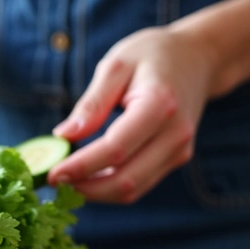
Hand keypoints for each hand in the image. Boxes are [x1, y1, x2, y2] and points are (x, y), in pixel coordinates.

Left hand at [47, 26, 218, 203]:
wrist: (198, 58)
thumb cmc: (152, 55)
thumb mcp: (116, 66)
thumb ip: (91, 104)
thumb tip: (63, 136)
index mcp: (160, 105)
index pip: (115, 149)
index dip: (81, 166)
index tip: (52, 173)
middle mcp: (176, 134)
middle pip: (126, 180)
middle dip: (86, 188)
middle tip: (55, 182)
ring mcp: (180, 150)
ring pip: (133, 189)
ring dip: (97, 193)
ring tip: (67, 181)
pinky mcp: (178, 158)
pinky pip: (141, 183)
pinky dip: (111, 187)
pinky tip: (89, 177)